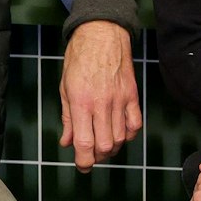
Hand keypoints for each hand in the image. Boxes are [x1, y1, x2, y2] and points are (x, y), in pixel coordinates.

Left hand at [59, 20, 142, 171]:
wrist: (101, 34)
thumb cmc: (79, 58)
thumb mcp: (65, 88)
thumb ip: (67, 118)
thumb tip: (67, 142)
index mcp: (81, 102)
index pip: (84, 142)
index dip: (83, 161)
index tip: (82, 166)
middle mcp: (102, 104)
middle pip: (105, 145)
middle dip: (97, 157)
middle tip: (91, 155)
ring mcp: (120, 100)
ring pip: (121, 138)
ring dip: (113, 148)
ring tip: (104, 145)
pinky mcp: (132, 95)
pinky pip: (136, 124)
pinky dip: (129, 134)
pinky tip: (121, 132)